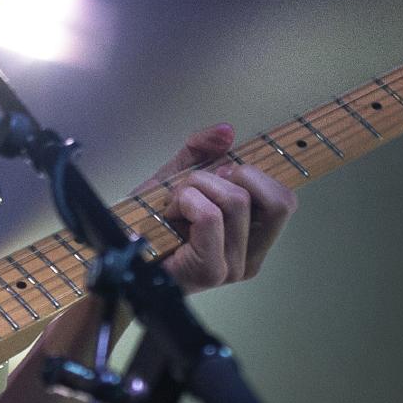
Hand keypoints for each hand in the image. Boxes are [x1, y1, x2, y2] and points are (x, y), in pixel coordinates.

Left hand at [136, 123, 297, 292]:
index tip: (218, 177)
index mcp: (254, 240)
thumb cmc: (148, 224)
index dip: (254, 176)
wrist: (118, 255)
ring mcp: (233, 268)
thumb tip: (226, 131)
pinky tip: (169, 215)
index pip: (284, 201)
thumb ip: (203, 150)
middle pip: (274, 200)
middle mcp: (250, 258)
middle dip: (229, 177)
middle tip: (194, 188)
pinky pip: (211, 216)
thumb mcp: (178, 177)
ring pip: (237, 201)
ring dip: (197, 188)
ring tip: (174, 204)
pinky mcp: (211, 270)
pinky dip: (187, 202)